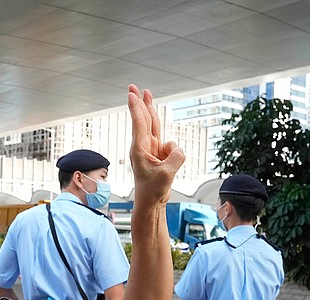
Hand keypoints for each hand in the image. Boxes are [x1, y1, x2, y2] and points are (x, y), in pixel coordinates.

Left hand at [127, 85, 184, 204]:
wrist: (151, 202)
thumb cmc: (153, 190)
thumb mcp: (167, 173)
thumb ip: (176, 156)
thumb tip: (177, 148)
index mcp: (139, 150)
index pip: (139, 124)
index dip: (136, 107)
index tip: (131, 94)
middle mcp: (143, 147)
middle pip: (144, 118)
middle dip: (140, 101)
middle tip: (133, 87)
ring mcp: (151, 149)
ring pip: (155, 126)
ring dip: (152, 110)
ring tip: (146, 93)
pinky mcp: (159, 154)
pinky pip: (172, 146)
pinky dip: (175, 153)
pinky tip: (170, 166)